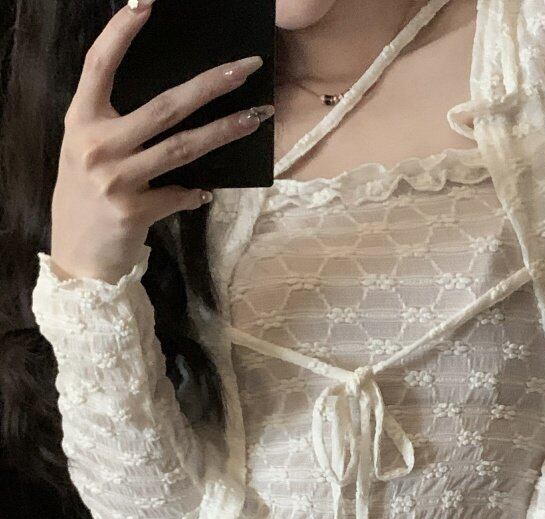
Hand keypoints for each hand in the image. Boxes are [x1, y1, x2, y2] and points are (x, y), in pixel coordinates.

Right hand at [50, 0, 271, 283]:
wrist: (78, 258)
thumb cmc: (88, 198)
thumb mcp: (88, 153)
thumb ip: (118, 127)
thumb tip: (176, 107)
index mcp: (80, 120)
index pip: (99, 64)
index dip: (120, 32)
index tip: (145, 2)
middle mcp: (95, 145)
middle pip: (164, 105)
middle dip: (211, 84)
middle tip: (246, 67)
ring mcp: (115, 178)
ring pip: (183, 147)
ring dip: (225, 131)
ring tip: (256, 116)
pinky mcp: (134, 210)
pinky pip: (180, 194)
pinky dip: (196, 192)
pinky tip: (207, 191)